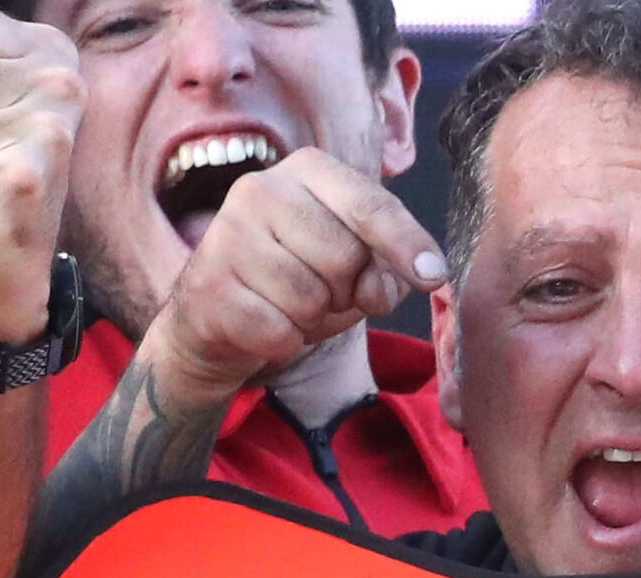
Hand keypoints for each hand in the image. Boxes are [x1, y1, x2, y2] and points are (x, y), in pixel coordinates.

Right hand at [144, 151, 444, 414]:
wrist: (212, 320)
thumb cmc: (292, 283)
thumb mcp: (349, 266)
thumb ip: (381, 268)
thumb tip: (380, 288)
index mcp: (305, 169)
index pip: (369, 205)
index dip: (405, 243)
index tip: (433, 275)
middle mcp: (260, 189)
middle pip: (343, 257)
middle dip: (345, 292)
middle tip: (324, 296)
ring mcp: (227, 236)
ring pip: (309, 298)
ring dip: (311, 321)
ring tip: (289, 310)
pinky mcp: (208, 286)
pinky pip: (277, 331)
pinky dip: (284, 344)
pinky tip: (265, 328)